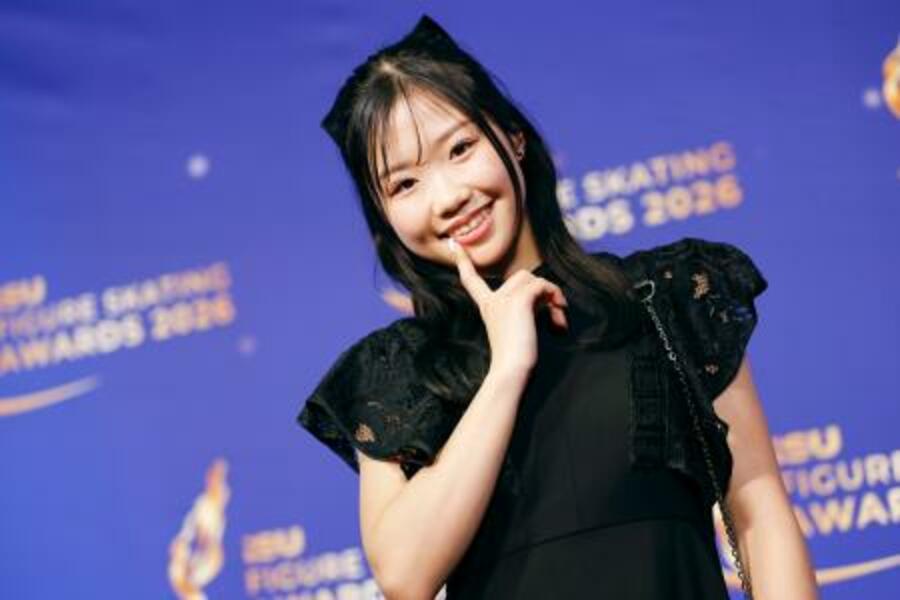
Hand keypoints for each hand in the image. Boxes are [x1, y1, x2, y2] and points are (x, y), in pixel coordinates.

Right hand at [446, 238, 568, 374]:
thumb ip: (525, 312)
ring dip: (552, 296)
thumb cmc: (517, 360)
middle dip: (541, 291)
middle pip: (521, 276)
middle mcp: (492, 300)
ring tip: (559, 318)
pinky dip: (555, 296)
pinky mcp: (519, 301)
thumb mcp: (517, 330)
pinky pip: (542, 286)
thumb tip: (548, 300)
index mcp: (487, 308)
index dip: (464, 263)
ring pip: (534, 279)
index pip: (471, 280)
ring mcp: (503, 299)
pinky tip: (559, 315)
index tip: (455, 245)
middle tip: (554, 313)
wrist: (512, 370)